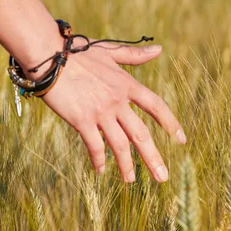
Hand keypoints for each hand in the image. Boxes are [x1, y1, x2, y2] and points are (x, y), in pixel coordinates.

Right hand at [42, 41, 186, 182]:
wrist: (48, 55)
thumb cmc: (76, 51)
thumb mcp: (108, 51)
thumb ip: (134, 55)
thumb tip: (159, 49)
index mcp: (126, 84)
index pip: (155, 106)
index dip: (171, 123)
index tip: (182, 140)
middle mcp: (117, 100)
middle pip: (141, 134)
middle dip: (153, 158)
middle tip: (163, 177)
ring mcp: (100, 112)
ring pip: (120, 145)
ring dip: (126, 165)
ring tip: (131, 181)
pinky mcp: (82, 120)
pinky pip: (94, 146)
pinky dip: (99, 160)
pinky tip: (101, 171)